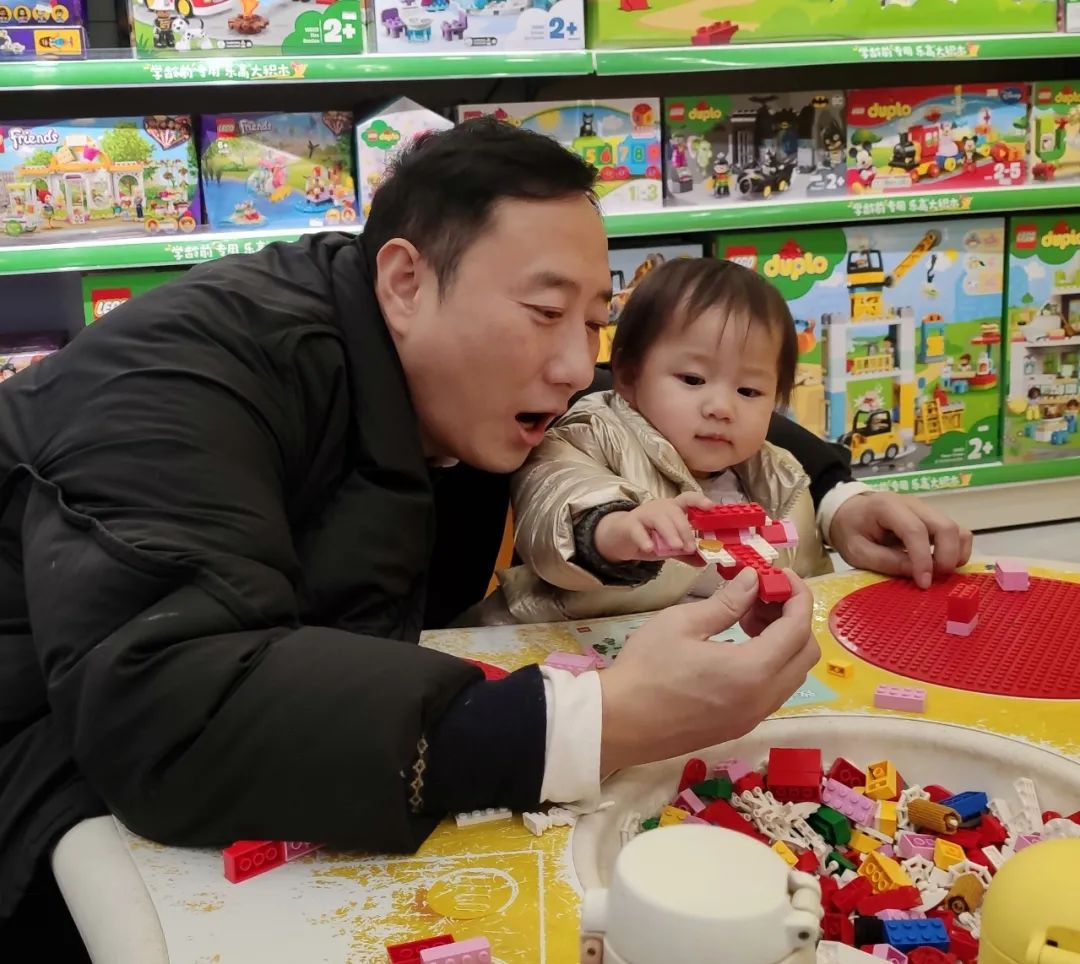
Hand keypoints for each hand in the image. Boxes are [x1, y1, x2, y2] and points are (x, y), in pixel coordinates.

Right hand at [593, 492, 712, 565]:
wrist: (620, 538)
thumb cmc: (649, 537)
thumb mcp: (669, 546)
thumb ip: (685, 553)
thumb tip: (704, 562)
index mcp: (673, 509)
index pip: (688, 499)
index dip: (699, 500)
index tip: (711, 506)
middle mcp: (660, 507)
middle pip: (675, 512)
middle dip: (685, 530)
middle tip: (690, 547)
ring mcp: (644, 514)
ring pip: (659, 519)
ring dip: (669, 532)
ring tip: (676, 547)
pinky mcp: (629, 524)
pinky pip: (638, 530)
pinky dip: (644, 539)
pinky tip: (649, 549)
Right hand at [598, 567, 818, 772]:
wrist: (619, 722)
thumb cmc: (646, 668)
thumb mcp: (682, 623)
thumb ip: (727, 602)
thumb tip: (753, 581)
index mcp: (752, 669)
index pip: (798, 627)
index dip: (797, 595)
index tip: (779, 576)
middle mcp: (762, 698)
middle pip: (805, 654)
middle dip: (793, 619)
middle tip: (761, 598)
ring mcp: (753, 717)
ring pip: (792, 675)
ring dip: (782, 643)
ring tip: (746, 621)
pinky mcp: (739, 726)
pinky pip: (773, 691)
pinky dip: (770, 664)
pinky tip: (736, 648)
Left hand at [828, 491, 972, 588]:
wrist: (848, 511)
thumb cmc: (849, 530)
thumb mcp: (856, 551)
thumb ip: (885, 561)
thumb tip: (918, 573)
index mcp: (887, 507)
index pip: (915, 530)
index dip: (923, 559)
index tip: (924, 583)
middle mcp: (913, 504)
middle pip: (945, 526)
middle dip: (947, 557)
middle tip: (935, 580)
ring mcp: (926, 510)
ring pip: (956, 529)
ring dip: (955, 554)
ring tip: (939, 573)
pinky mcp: (933, 519)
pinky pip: (956, 533)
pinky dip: (956, 550)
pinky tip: (941, 565)